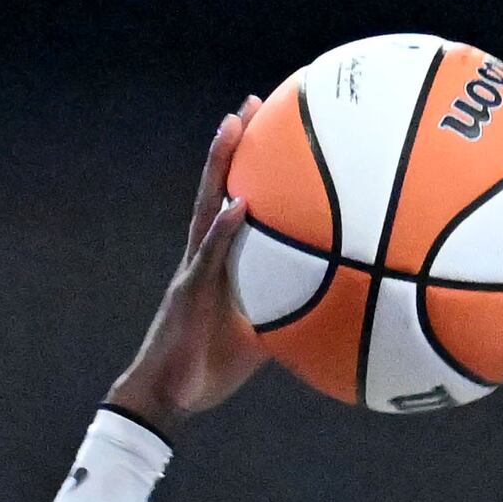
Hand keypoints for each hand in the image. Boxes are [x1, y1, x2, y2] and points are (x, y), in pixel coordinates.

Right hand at [106, 100, 270, 436]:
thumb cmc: (210, 370)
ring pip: (206, 206)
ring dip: (219, 165)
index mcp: (217, 264)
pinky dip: (225, 229)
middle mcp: (202, 257)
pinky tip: (241, 205)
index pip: (231, 204)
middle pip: (216, 189)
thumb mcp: (262, 340)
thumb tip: (334, 313)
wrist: (168, 397)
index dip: (245, 170)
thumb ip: (289, 318)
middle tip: (250, 104)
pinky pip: (211, 255)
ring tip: (233, 124)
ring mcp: (193, 270)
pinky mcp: (188, 292)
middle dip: (232, 146)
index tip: (264, 130)